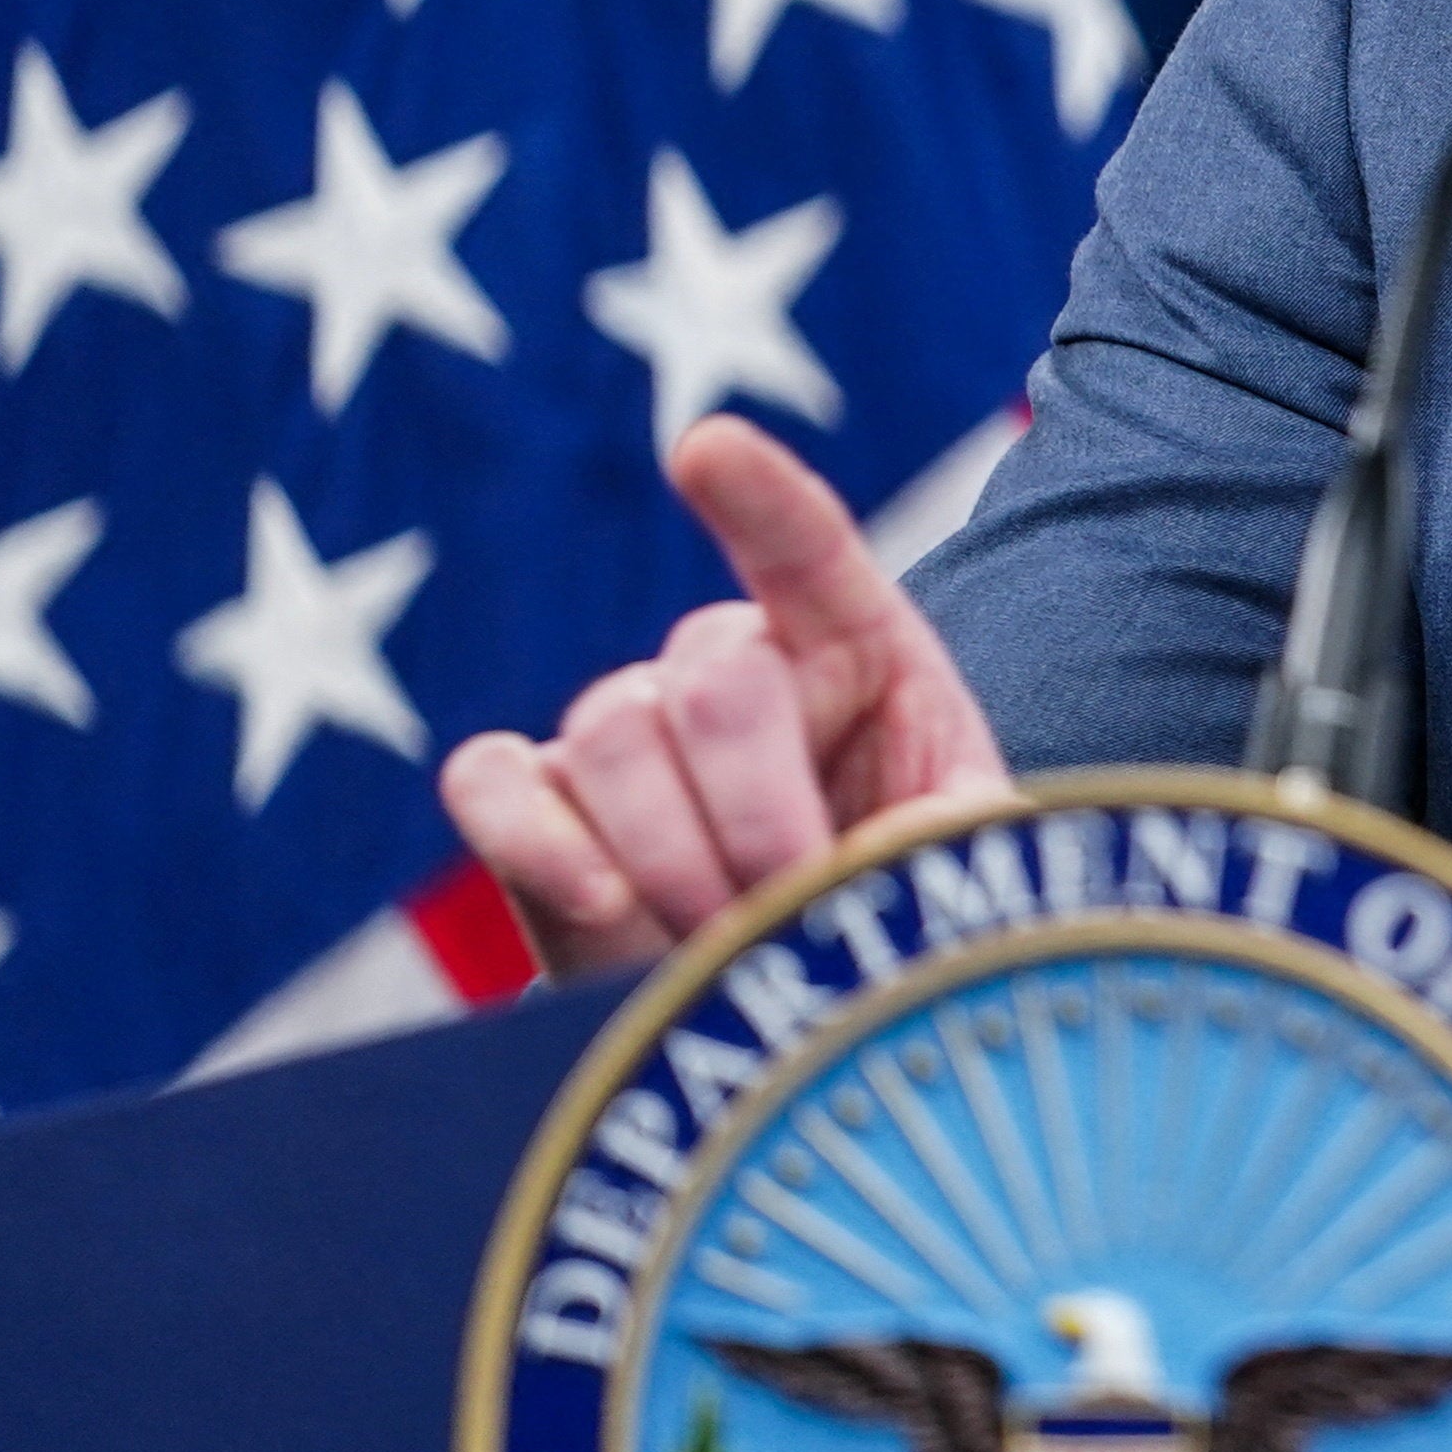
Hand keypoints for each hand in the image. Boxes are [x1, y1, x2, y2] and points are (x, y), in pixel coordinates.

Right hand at [436, 415, 1013, 977]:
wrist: (804, 999)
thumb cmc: (896, 913)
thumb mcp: (960, 871)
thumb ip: (936, 844)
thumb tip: (873, 857)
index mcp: (853, 648)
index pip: (806, 550)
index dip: (760, 499)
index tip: (705, 451)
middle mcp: (725, 664)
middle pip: (714, 684)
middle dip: (759, 818)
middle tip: (791, 910)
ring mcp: (620, 728)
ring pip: (611, 738)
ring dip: (675, 860)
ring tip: (727, 945)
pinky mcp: (532, 806)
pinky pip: (490, 782)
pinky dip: (534, 842)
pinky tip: (601, 907)